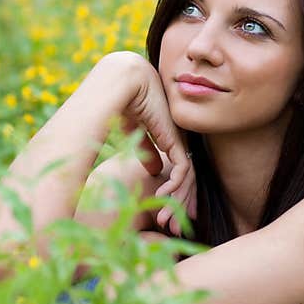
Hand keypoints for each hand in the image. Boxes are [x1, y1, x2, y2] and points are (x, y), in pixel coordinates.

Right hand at [98, 52, 196, 234]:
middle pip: (185, 172)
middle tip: (171, 223)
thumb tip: (153, 169)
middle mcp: (177, 134)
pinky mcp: (177, 139)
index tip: (164, 206)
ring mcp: (179, 136)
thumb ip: (145, 147)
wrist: (122, 80)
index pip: (176, 162)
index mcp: (167, 129)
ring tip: (167, 221)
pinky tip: (164, 199)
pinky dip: (175, 189)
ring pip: (187, 175)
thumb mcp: (132, 129)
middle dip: (179, 200)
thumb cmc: (116, 100)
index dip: (172, 186)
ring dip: (177, 200)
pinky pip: (183, 170)